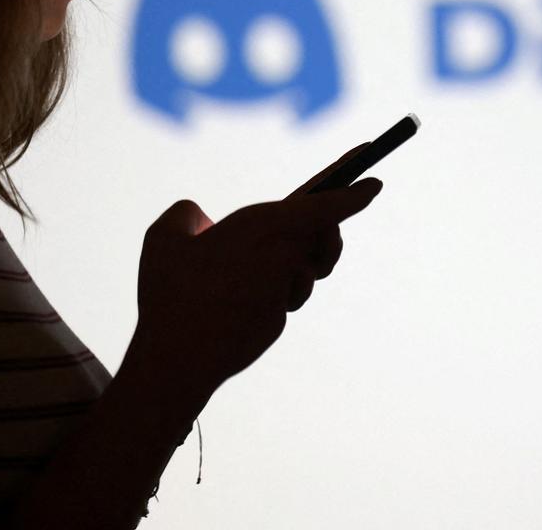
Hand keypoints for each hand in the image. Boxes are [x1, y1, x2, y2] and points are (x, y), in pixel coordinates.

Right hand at [129, 149, 383, 406]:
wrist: (177, 359)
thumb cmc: (170, 294)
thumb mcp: (164, 238)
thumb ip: (187, 215)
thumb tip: (203, 220)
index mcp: (265, 226)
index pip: (324, 204)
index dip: (354, 192)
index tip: (376, 182)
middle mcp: (285, 256)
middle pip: (325, 237)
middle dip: (325, 233)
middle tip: (311, 230)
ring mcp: (285, 291)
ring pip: (305, 272)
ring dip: (288, 270)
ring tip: (242, 274)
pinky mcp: (279, 320)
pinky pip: (280, 300)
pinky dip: (263, 296)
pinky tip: (231, 304)